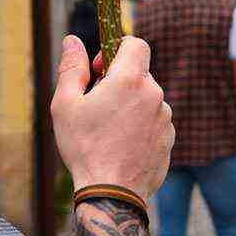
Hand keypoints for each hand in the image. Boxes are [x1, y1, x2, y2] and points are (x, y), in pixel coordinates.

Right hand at [51, 35, 173, 199]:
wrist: (111, 194)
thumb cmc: (84, 147)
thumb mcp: (66, 104)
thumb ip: (71, 68)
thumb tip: (72, 40)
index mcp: (130, 80)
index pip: (136, 43)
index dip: (116, 49)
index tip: (100, 70)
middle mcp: (155, 95)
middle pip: (139, 74)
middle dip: (119, 82)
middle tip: (97, 106)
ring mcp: (165, 119)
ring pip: (147, 100)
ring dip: (130, 107)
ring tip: (107, 132)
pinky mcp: (169, 140)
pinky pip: (154, 123)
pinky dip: (139, 128)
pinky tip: (120, 147)